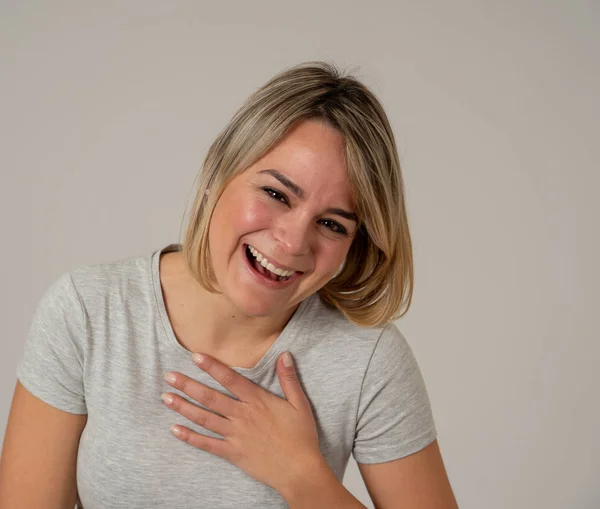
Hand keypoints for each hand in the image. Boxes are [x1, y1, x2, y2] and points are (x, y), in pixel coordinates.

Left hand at [161, 351, 324, 494]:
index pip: (230, 379)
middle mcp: (242, 416)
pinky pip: (207, 444)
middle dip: (188, 385)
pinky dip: (190, 437)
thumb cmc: (301, 437)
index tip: (195, 356)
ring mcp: (235, 435)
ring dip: (183, 407)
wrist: (299, 470)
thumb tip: (284, 355)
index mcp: (258, 401)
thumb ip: (289, 379)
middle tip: (169, 376)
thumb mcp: (300, 404)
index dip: (212, 367)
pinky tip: (175, 430)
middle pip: (210, 397)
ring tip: (166, 398)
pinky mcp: (232, 453)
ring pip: (204, 418)